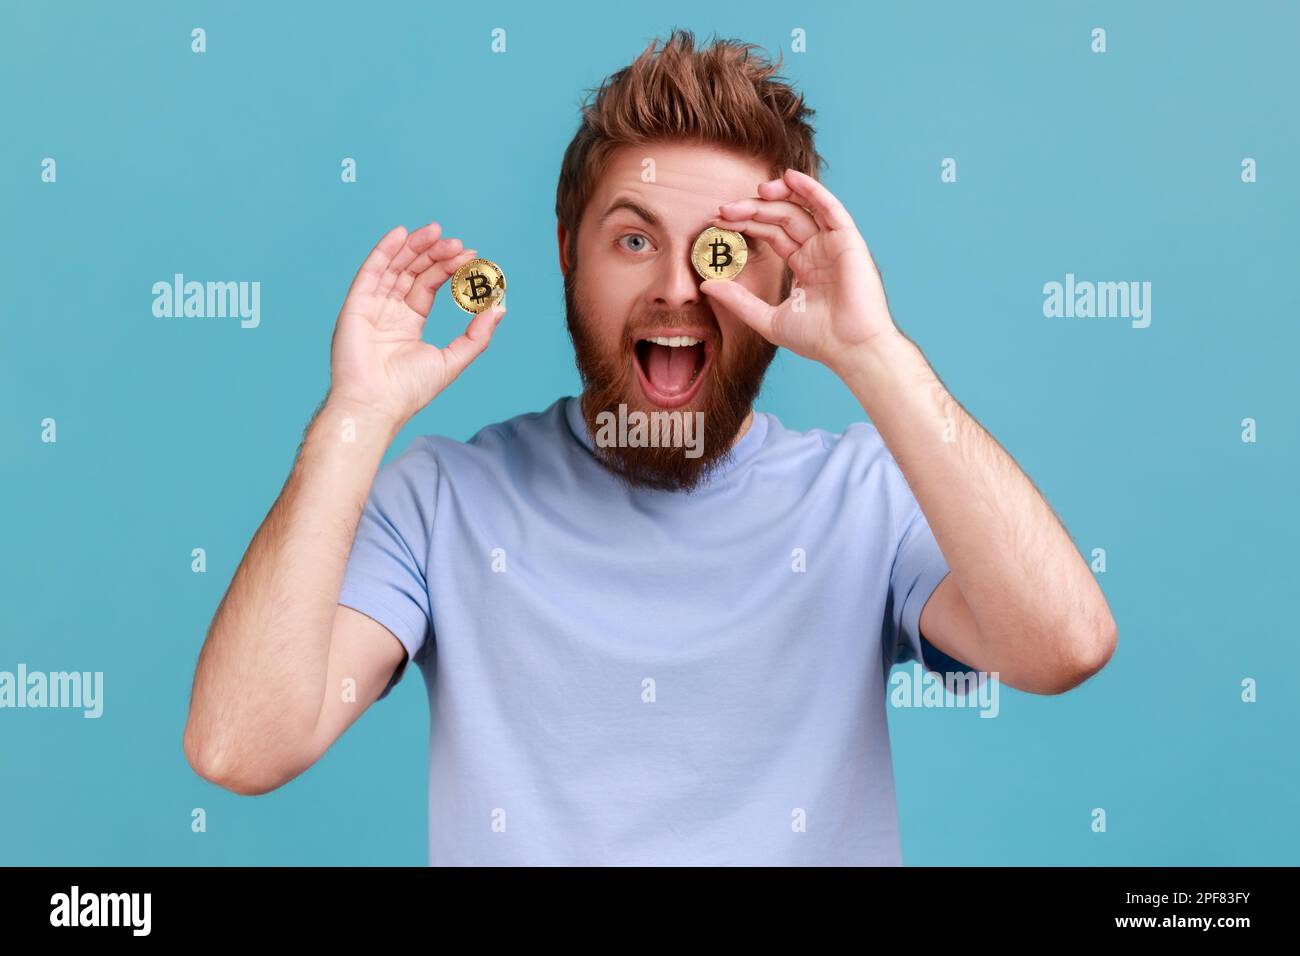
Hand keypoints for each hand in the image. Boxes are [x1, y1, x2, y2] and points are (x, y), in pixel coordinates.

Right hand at [326, 222, 504, 427]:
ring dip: (414, 247)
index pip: (429, 286)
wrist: (376, 404)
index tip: (469, 255)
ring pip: (394, 267)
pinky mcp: (355, 305)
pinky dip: (384, 251)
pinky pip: (370, 272)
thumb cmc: (409, 390)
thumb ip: (477, 334)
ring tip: (435, 231)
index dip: (448, 269)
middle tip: (457, 243)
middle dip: (434, 254)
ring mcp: (371, 307)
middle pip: (412, 272)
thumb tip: (500, 307)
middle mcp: (389, 312)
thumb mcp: (453, 360)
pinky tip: (400, 234)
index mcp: (409, 323)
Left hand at [699, 169, 897, 373]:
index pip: (771, 234)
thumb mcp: (767, 318)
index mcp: (803, 265)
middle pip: (782, 218)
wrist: (849, 348)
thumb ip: (738, 300)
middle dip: (754, 209)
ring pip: (804, 207)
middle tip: (725, 209)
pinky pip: (829, 208)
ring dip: (780, 194)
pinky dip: (811, 190)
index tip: (719, 220)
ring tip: (756, 190)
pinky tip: (790, 178)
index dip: (747, 223)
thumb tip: (705, 285)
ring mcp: (833, 244)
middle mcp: (818, 251)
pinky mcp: (848, 240)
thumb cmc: (817, 339)